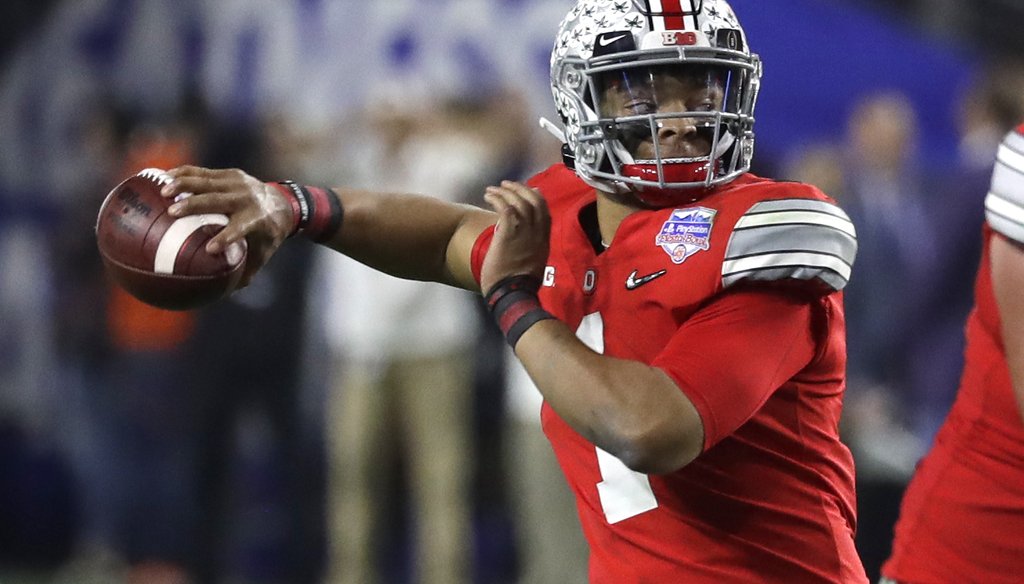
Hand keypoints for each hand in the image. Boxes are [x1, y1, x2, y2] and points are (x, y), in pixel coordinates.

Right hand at [160, 166, 293, 287]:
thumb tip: (221, 295)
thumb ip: (243, 273)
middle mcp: (246, 199)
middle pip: (217, 200)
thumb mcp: (262, 255)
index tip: (209, 249)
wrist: (282, 203)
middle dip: (195, 205)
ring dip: (183, 185)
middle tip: (172, 213)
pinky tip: (161, 177)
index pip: (240, 229)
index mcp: (257, 220)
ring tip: (162, 192)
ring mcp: (238, 183)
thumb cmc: (267, 236)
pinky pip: (202, 172)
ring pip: (207, 182)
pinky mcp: (229, 174)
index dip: (226, 238)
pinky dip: (182, 173)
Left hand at [480, 181, 549, 292]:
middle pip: (534, 200)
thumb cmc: (519, 284)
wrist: (513, 294)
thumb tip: (523, 237)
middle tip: (506, 184)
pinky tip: (489, 196)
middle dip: (520, 188)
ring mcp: (525, 233)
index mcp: (544, 240)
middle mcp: (537, 233)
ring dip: (505, 191)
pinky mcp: (509, 234)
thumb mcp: (533, 263)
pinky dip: (497, 198)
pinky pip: (506, 208)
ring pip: (520, 201)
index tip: (526, 190)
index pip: (545, 210)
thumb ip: (531, 247)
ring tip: (493, 189)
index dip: (535, 196)